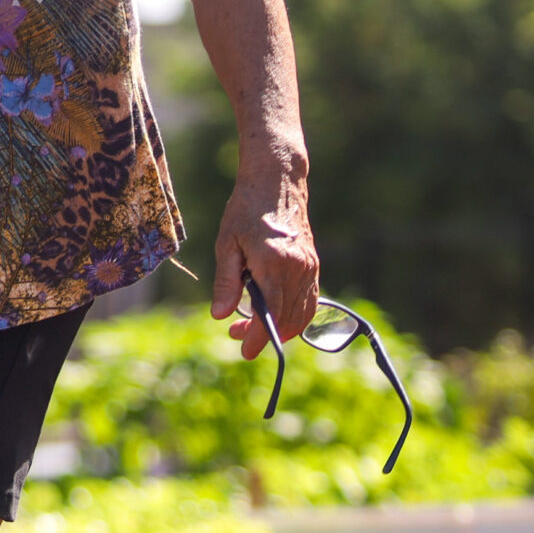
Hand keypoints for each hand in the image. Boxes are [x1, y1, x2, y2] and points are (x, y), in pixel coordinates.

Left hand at [207, 166, 316, 359]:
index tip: (244, 350)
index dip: (257, 337)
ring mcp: (310, 267)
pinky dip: (294, 315)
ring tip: (250, 328)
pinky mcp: (314, 264)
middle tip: (237, 337)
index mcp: (274, 264)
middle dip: (264, 335)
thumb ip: (226, 281)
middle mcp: (298, 269)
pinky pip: (309, 301)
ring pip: (301, 314)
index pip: (270, 313)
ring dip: (280, 328)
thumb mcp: (226, 243)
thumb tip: (220, 316)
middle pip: (287, 319)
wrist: (276, 182)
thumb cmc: (245, 209)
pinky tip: (274, 315)